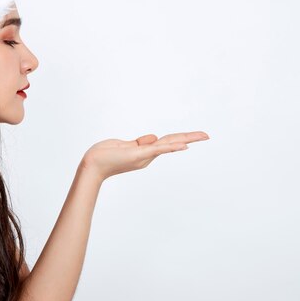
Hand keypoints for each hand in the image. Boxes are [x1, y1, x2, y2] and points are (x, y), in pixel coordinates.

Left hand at [79, 131, 209, 180]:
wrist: (92, 165)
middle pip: (172, 143)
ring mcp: (145, 156)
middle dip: (190, 138)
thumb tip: (155, 137)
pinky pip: (158, 150)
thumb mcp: (124, 145)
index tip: (192, 138)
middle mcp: (148, 156)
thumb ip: (140, 142)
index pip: (165, 143)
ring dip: (187, 139)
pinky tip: (184, 146)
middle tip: (207, 135)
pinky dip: (172, 147)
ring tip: (203, 136)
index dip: (180, 139)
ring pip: (169, 144)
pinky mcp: (139, 155)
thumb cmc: (104, 155)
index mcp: (145, 152)